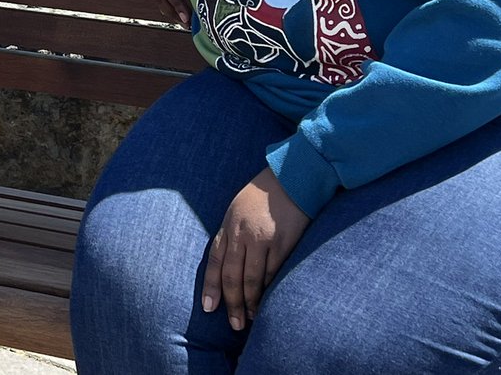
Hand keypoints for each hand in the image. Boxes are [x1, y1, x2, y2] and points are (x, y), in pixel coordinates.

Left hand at [202, 167, 310, 330]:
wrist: (291, 178)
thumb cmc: (263, 195)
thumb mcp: (237, 209)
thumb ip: (231, 235)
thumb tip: (227, 264)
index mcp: (228, 225)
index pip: (215, 261)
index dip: (211, 286)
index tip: (209, 308)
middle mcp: (242, 234)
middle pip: (232, 276)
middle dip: (232, 303)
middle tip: (235, 324)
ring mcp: (262, 240)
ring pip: (252, 279)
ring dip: (251, 303)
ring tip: (252, 318)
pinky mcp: (283, 244)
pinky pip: (273, 273)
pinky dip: (269, 290)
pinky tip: (269, 303)